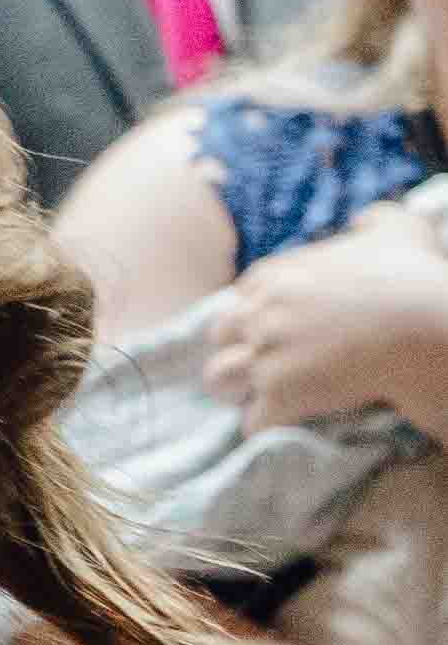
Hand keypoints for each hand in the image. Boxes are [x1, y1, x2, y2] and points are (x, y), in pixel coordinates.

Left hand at [200, 218, 447, 436]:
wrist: (425, 325)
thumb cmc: (415, 277)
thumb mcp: (398, 230)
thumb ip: (375, 219)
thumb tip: (363, 220)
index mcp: (276, 276)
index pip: (240, 296)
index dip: (256, 314)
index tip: (276, 327)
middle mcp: (260, 314)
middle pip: (220, 334)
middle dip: (238, 348)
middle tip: (262, 364)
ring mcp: (265, 355)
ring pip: (220, 378)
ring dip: (237, 389)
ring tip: (257, 397)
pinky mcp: (279, 394)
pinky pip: (253, 419)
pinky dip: (267, 424)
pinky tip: (285, 423)